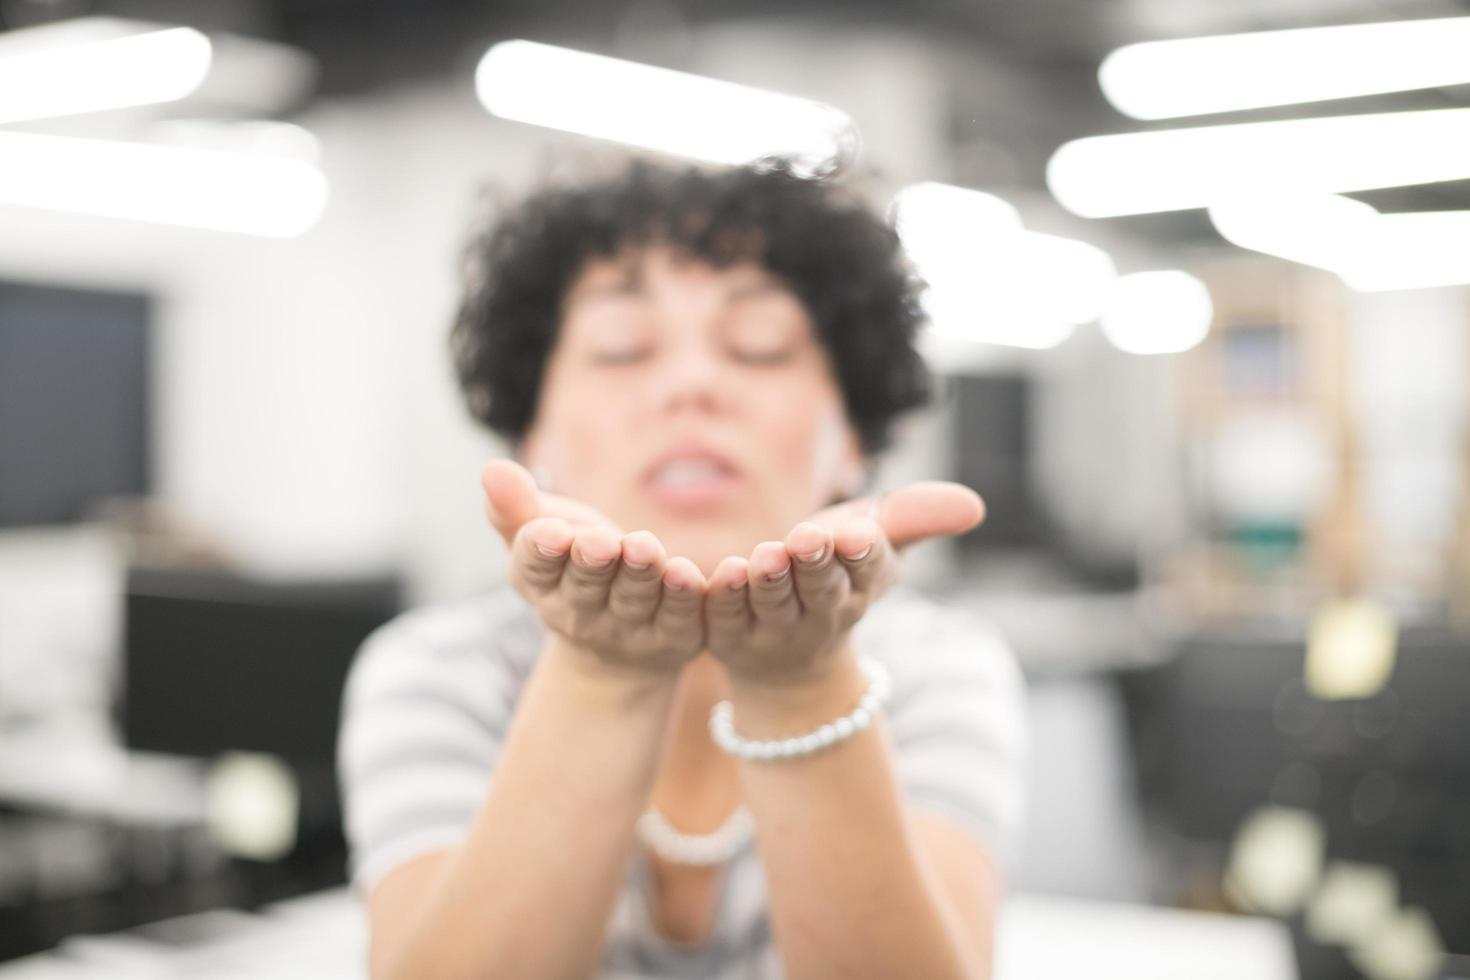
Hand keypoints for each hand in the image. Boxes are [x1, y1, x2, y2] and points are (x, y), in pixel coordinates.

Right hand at [480, 459, 706, 676]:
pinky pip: (683, 613)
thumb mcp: (541, 537)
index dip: (542, 550)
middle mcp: (581, 614)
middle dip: (592, 562)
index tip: (550, 532)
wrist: (616, 649)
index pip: (536, 567)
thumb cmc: (573, 571)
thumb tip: (491, 468)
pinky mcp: (673, 636)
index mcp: (542, 585)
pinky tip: (691, 573)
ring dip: (640, 574)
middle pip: (585, 586)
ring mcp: (627, 629)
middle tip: (599, 542)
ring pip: (634, 599)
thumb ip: (515, 507)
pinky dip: (688, 594)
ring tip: (644, 548)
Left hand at [702, 481, 984, 686]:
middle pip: (820, 588)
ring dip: (767, 582)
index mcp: (859, 586)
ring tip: (763, 556)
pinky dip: (717, 596)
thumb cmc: (837, 582)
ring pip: (771, 604)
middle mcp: (819, 613)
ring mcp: (772, 630)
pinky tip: (713, 573)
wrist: (790, 665)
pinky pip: (720, 617)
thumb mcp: (875, 543)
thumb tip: (974, 506)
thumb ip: (914, 517)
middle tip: (808, 538)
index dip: (863, 552)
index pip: (867, 568)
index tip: (861, 534)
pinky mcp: (727, 636)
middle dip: (816, 564)